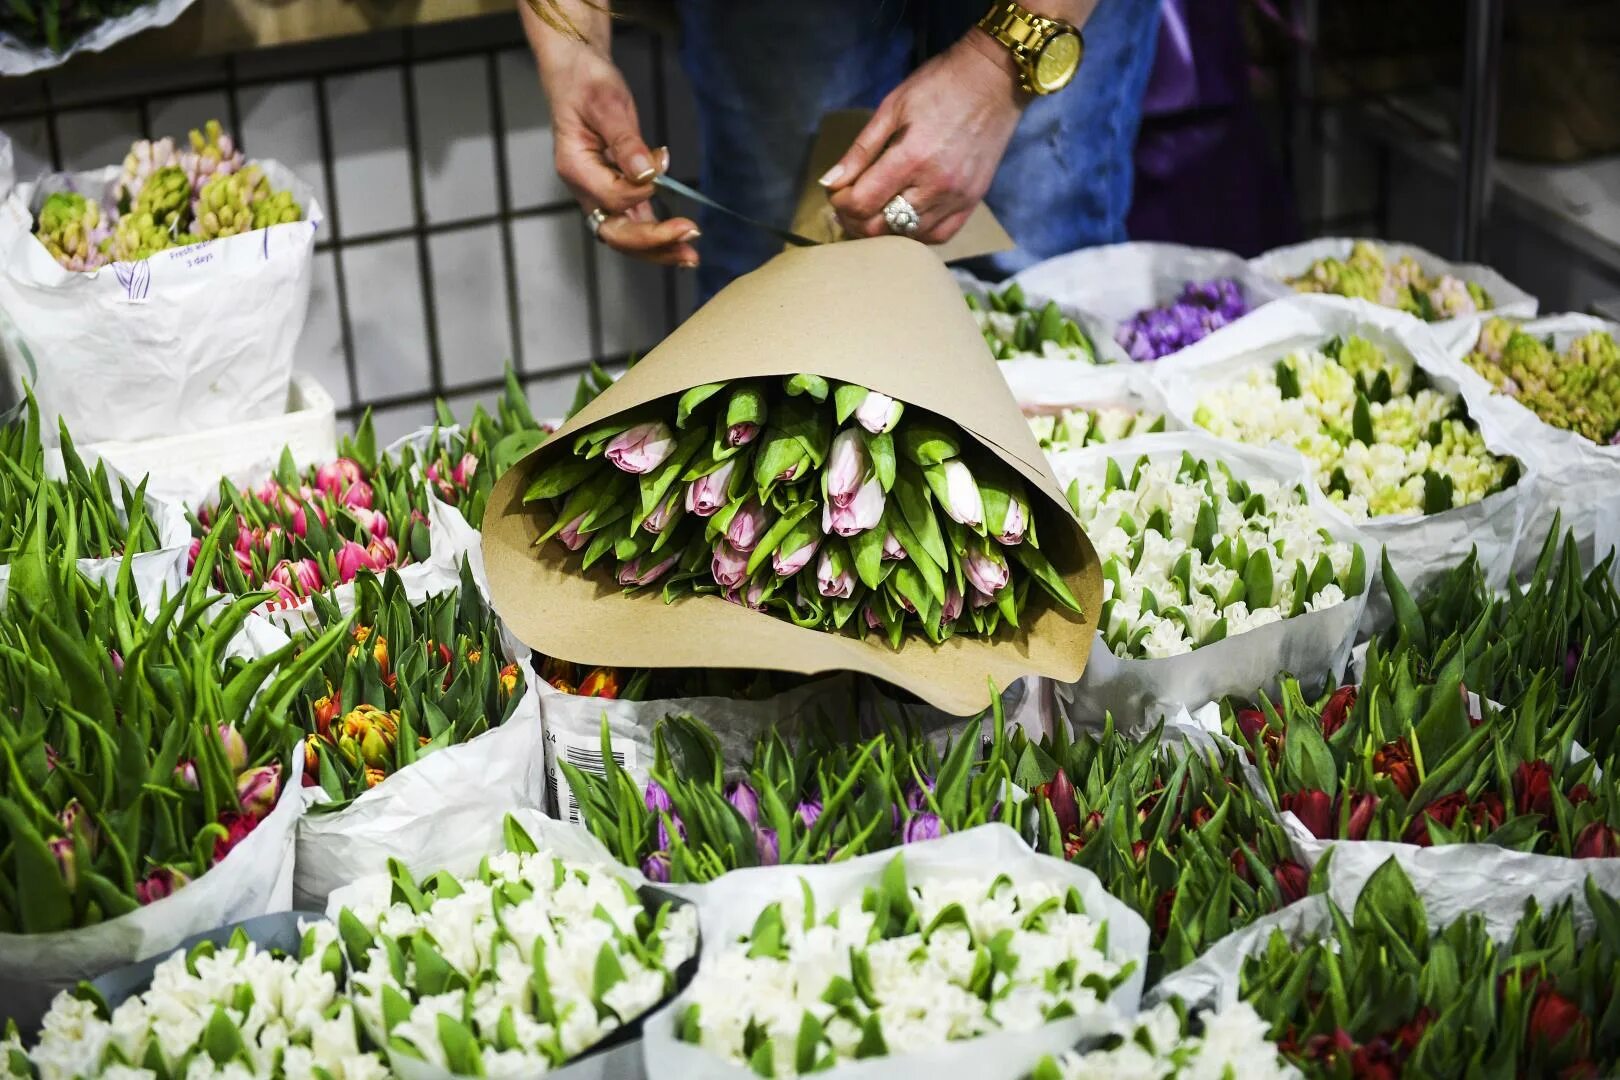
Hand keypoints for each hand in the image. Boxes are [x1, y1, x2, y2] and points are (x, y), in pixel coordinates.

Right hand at [540, 39, 698, 266]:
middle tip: (690, 239)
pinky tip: (682, 241)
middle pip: (616, 233)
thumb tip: (648, 172)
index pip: (612, 198)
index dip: (641, 190)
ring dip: (659, 249)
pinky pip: (635, 223)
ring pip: (626, 237)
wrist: (577, 76)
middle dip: (653, 241)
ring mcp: (599, 194)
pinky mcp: (615, 192)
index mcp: (576, 168)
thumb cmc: (588, 85)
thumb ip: (626, 141)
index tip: (661, 162)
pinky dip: (658, 236)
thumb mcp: (607, 104)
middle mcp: (585, 189)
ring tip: (691, 256)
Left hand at [822, 32, 1024, 243]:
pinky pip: (939, 236)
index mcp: (911, 158)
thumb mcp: (892, 108)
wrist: (994, 80)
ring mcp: (957, 198)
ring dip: (884, 229)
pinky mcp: (972, 202)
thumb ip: (860, 150)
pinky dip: (916, 234)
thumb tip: (830, 183)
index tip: (837, 192)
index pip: (862, 203)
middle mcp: (935, 185)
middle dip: (856, 220)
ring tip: (874, 211)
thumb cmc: (939, 85)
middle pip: (881, 227)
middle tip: (849, 205)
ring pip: (908, 236)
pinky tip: (905, 219)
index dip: (840, 202)